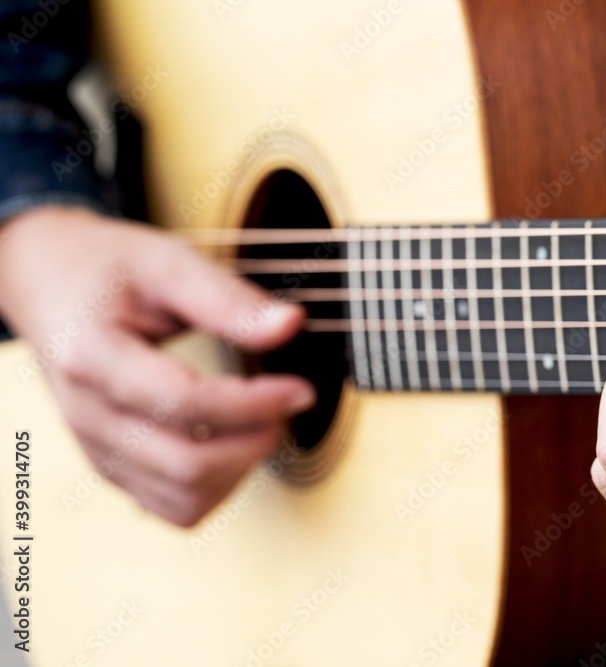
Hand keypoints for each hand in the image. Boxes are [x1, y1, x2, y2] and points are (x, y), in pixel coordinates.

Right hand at [0, 206, 314, 525]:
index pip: (184, 403)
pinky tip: (233, 445)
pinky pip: (170, 507)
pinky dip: (215, 488)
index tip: (300, 388)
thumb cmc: (105, 269)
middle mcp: (88, 415)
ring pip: (182, 500)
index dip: (255, 402)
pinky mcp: (111, 466)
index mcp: (93, 357)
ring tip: (263, 424)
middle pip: (186, 464)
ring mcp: (97, 448)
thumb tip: (290, 324)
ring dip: (239, 471)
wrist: (46, 282)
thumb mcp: (167, 263)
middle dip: (255, 442)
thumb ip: (227, 298)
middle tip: (288, 404)